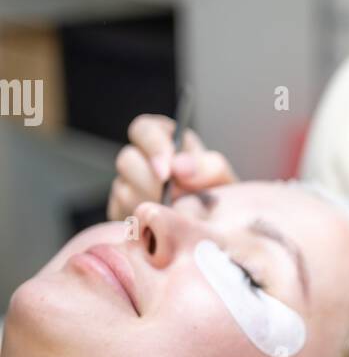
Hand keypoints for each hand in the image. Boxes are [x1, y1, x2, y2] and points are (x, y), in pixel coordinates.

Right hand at [107, 113, 236, 219]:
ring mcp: (127, 185)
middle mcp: (140, 159)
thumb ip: (206, 167)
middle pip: (126, 160)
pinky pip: (120, 214)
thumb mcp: (220, 178)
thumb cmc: (216, 194)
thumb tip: (179, 167)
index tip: (167, 172)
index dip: (153, 148)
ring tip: (173, 215)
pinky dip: (140, 222)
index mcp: (163, 139)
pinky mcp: (120, 210)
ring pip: (122, 190)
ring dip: (148, 205)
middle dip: (149, 183)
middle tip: (171, 200)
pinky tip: (160, 227)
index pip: (144, 129)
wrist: (214, 227)